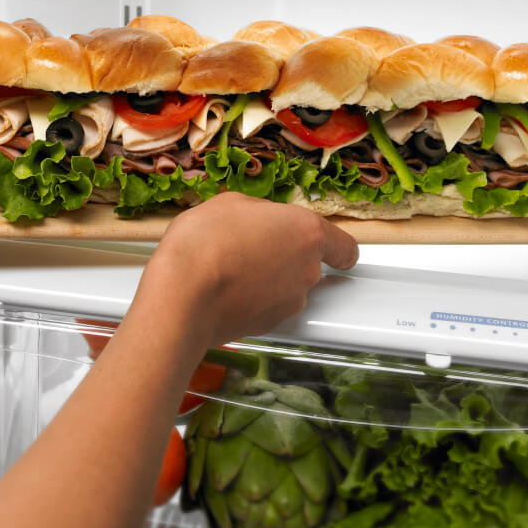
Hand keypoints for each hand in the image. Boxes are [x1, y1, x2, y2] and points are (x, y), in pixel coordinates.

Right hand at [137, 193, 358, 352]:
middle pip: (309, 265)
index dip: (337, 249)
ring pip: (288, 288)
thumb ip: (259, 211)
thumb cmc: (204, 243)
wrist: (182, 295)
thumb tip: (259, 219)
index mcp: (306, 232)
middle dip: (284, 257)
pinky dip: (253, 301)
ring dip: (268, 280)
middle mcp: (307, 270)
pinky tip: (226, 290)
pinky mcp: (270, 325)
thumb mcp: (229, 203)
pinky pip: (268, 307)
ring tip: (232, 268)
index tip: (328, 249)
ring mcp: (290, 302)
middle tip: (251, 246)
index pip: (345, 247)